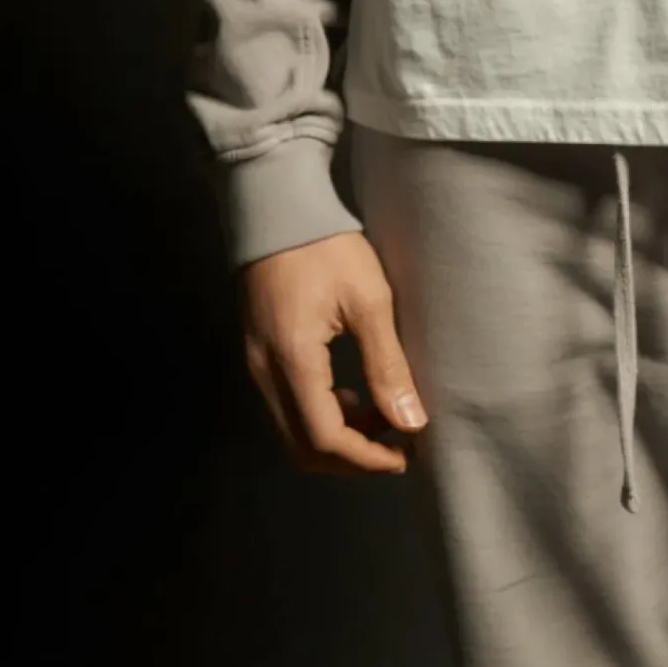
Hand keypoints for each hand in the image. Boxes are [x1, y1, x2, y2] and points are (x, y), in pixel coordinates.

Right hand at [241, 229, 427, 475]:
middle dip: (353, 458)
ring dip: (339, 439)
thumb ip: (387, 364)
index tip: (406, 456)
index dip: (366, 458)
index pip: (324, 439)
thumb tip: (411, 422)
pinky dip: (323, 416)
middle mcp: (265, 373)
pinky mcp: (259, 354)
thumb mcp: (368, 299)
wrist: (278, 207)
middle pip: (304, 447)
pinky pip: (288, 407)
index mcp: (292, 360)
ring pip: (294, 431)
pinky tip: (355, 397)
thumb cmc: (328, 246)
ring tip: (385, 419)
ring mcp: (256, 365)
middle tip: (398, 448)